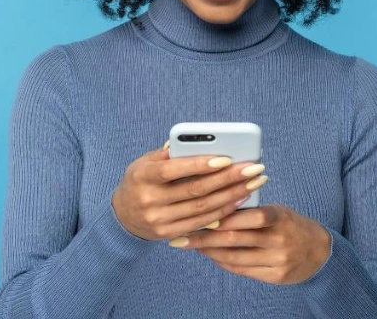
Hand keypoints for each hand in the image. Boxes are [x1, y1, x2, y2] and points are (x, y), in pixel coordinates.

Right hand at [111, 141, 268, 240]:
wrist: (122, 216)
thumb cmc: (140, 181)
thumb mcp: (145, 162)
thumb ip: (170, 153)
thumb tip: (202, 142)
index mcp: (143, 176)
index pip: (175, 169)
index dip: (202, 164)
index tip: (228, 158)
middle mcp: (150, 200)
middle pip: (196, 190)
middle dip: (229, 179)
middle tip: (254, 169)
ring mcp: (159, 220)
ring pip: (203, 208)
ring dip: (232, 196)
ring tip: (253, 183)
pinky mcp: (168, 234)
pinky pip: (200, 223)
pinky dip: (222, 212)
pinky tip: (238, 200)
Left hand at [168, 204, 331, 284]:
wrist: (319, 252)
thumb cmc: (290, 225)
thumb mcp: (277, 210)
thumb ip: (251, 209)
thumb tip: (214, 205)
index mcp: (280, 217)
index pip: (247, 216)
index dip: (220, 216)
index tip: (196, 215)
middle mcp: (279, 240)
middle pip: (235, 238)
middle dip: (204, 237)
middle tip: (181, 235)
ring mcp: (278, 261)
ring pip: (235, 256)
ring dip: (209, 251)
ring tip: (190, 244)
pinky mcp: (276, 277)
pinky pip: (242, 269)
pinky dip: (223, 262)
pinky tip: (210, 255)